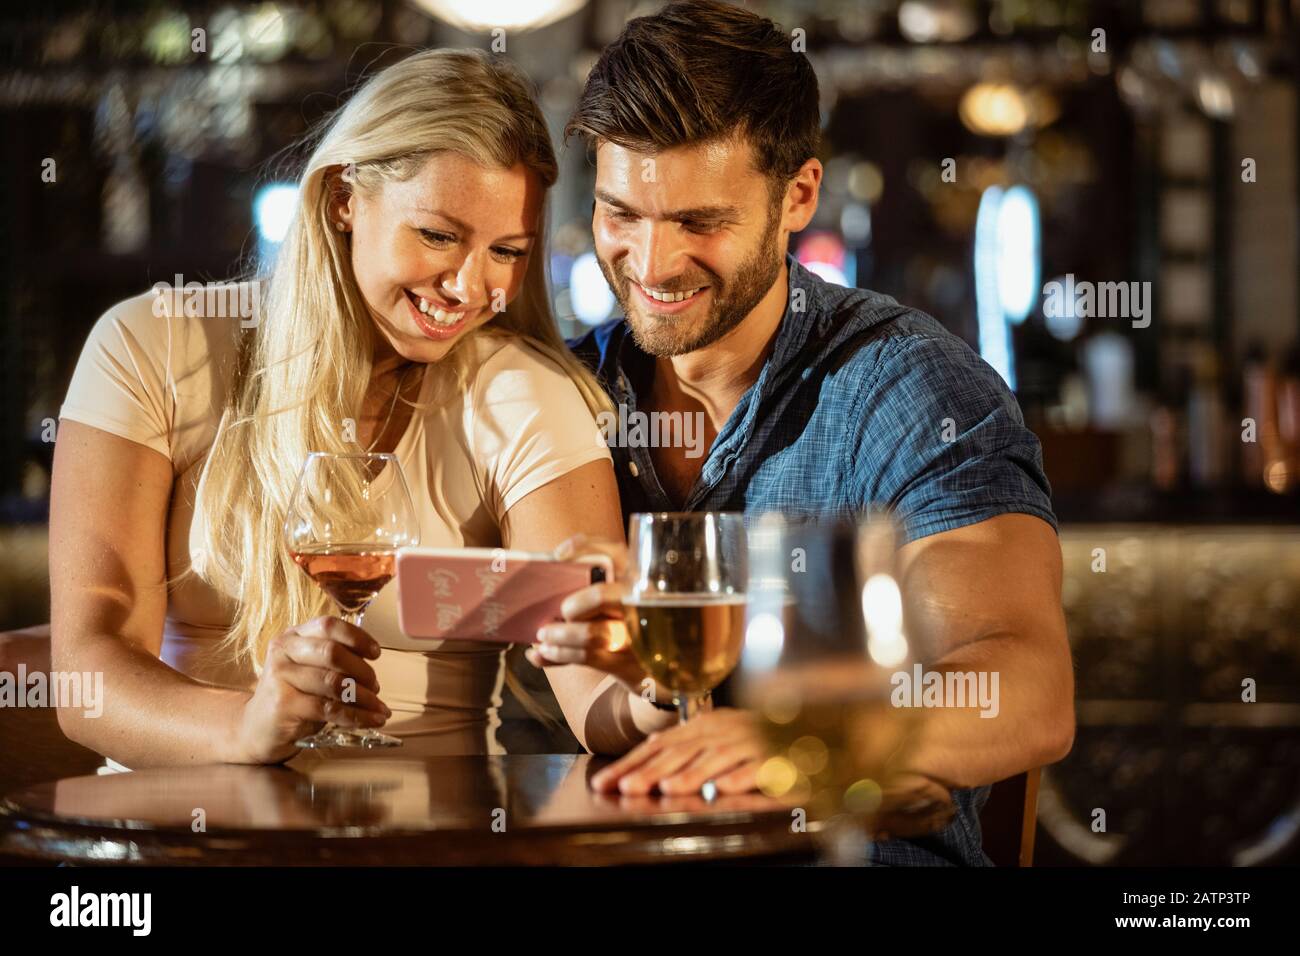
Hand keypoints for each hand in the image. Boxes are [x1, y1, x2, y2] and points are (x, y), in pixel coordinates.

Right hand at [232, 616, 390, 763]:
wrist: (255, 728)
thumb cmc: (292, 695)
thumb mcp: (310, 670)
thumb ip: (335, 660)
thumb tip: (372, 664)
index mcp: (293, 636)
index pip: (329, 625)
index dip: (357, 637)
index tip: (375, 653)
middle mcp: (284, 652)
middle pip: (332, 652)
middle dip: (362, 670)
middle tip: (375, 686)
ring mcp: (280, 678)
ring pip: (333, 683)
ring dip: (364, 697)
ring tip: (378, 708)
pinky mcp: (283, 705)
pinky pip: (328, 708)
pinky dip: (356, 716)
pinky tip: (371, 720)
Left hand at [525, 533, 649, 692]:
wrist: (660, 668)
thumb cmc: (625, 624)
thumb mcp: (619, 600)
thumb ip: (591, 581)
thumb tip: (557, 562)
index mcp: (638, 581)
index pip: (616, 554)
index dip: (587, 548)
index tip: (558, 555)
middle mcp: (640, 605)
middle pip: (601, 596)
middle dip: (571, 606)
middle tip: (560, 612)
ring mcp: (636, 637)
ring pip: (590, 633)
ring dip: (559, 635)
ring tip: (543, 636)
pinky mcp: (627, 664)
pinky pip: (586, 657)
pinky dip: (559, 655)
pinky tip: (545, 653)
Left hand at [589, 707, 767, 795]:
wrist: (803, 728)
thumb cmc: (752, 739)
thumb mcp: (714, 739)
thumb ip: (683, 752)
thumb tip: (640, 769)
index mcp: (702, 726)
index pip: (659, 745)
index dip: (631, 762)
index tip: (604, 782)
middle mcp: (722, 730)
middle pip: (683, 751)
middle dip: (654, 770)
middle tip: (628, 787)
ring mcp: (749, 741)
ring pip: (717, 758)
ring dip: (693, 774)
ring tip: (669, 789)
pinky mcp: (776, 755)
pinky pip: (758, 766)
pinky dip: (742, 776)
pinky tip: (726, 788)